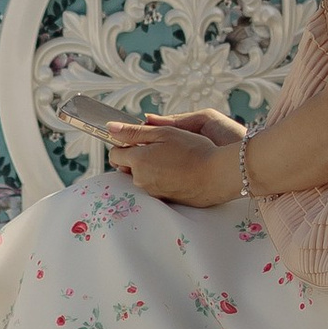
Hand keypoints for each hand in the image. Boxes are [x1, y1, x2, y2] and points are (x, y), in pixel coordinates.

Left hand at [107, 113, 243, 204]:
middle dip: (138, 156)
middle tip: (161, 147)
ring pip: (142, 176)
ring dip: (151, 167)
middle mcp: (141, 179)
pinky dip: (162, 178)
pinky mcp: (165, 200)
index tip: (139, 139)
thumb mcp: (164, 133)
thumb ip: (134, 132)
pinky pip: (156, 186)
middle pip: (128, 166)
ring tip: (173, 158)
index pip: (114, 154)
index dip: (124, 144)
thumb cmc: (194, 150)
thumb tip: (110, 128)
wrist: (218, 175)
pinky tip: (178, 171)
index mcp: (138, 160)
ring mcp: (153, 192)